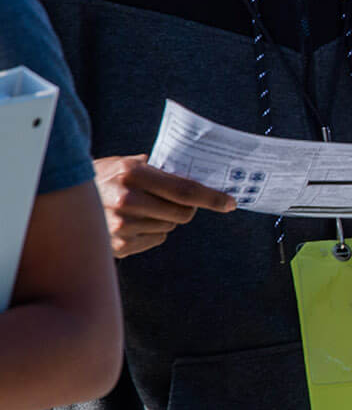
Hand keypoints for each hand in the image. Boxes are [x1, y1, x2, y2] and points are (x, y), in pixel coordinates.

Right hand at [93, 155, 235, 256]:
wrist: (62, 201)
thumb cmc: (103, 178)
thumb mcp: (125, 163)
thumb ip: (158, 168)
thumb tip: (196, 173)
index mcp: (132, 174)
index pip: (185, 190)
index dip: (212, 197)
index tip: (230, 202)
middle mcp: (126, 200)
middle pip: (183, 213)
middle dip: (186, 208)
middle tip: (174, 201)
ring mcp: (121, 226)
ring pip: (170, 226)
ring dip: (165, 218)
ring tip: (142, 208)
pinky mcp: (119, 246)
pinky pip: (157, 238)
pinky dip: (152, 231)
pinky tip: (133, 221)